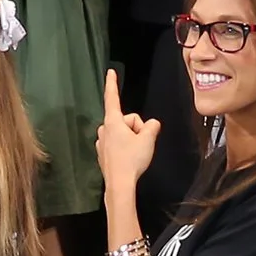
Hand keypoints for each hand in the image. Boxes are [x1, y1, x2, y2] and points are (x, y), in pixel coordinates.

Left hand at [94, 70, 160, 185]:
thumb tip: (152, 125)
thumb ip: (152, 127)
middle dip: (136, 129)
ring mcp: (102, 142)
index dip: (113, 83)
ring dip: (132, 140)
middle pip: (126, 120)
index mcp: (112, 122)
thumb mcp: (148, 139)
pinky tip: (129, 159)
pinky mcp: (104, 153)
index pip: (112, 98)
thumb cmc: (131, 160)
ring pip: (123, 133)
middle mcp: (104, 129)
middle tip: (140, 144)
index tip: (110, 71)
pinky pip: (119, 144)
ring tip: (135, 154)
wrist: (120, 183)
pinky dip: (126, 149)